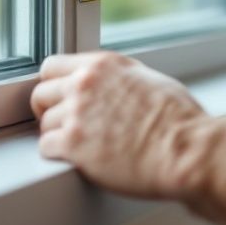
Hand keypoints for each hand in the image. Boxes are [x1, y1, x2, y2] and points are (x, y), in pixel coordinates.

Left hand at [30, 52, 206, 198]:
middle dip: (48, 111)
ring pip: (45, 124)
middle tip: (61, 125)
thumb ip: (117, 78)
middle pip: (40, 94)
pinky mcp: (73, 144)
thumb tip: (108, 85)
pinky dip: (58, 155)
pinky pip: (46, 147)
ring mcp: (76, 113)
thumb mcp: (147, 78)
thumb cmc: (179, 119)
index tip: (57, 98)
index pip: (52, 66)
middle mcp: (84, 83)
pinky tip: (77, 159)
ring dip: (58, 137)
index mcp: (102, 65)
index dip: (53, 86)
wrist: (185, 149)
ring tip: (81, 147)